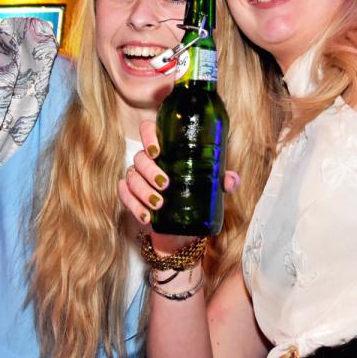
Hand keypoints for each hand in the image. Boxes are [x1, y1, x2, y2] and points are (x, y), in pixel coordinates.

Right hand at [117, 120, 239, 254]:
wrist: (182, 227)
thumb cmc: (195, 196)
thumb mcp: (210, 187)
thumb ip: (221, 181)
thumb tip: (232, 180)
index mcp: (165, 149)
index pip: (148, 130)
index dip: (148, 136)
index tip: (157, 151)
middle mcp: (148, 161)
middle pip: (140, 157)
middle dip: (150, 171)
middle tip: (165, 184)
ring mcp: (137, 178)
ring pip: (132, 177)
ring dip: (143, 191)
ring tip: (158, 204)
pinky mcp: (131, 196)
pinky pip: (124, 196)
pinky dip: (133, 206)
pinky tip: (145, 216)